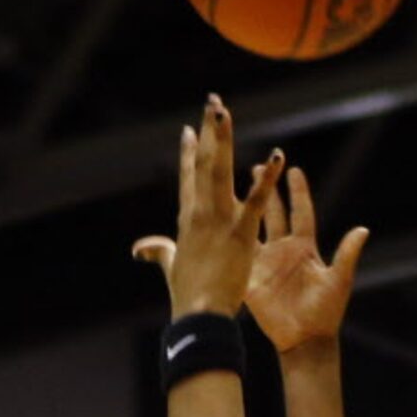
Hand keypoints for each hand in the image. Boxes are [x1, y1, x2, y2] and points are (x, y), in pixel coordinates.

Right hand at [132, 95, 282, 319]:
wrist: (199, 314)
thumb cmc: (187, 296)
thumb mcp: (170, 268)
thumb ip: (157, 252)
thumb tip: (139, 249)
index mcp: (187, 219)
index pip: (188, 178)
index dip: (188, 153)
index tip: (189, 130)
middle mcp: (199, 212)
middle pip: (202, 163)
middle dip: (207, 131)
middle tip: (212, 101)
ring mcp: (218, 219)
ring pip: (219, 170)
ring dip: (221, 138)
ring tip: (224, 111)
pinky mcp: (240, 232)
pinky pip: (256, 200)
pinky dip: (267, 178)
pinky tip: (277, 157)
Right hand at [245, 164, 368, 353]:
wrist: (304, 341)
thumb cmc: (326, 313)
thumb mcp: (338, 281)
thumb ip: (347, 254)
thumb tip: (363, 229)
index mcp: (305, 248)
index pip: (301, 212)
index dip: (297, 191)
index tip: (293, 169)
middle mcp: (283, 251)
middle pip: (273, 214)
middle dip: (267, 191)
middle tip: (256, 167)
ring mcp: (265, 264)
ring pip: (252, 229)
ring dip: (244, 210)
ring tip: (233, 188)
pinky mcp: (250, 279)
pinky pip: (238, 256)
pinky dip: (228, 240)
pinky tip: (216, 222)